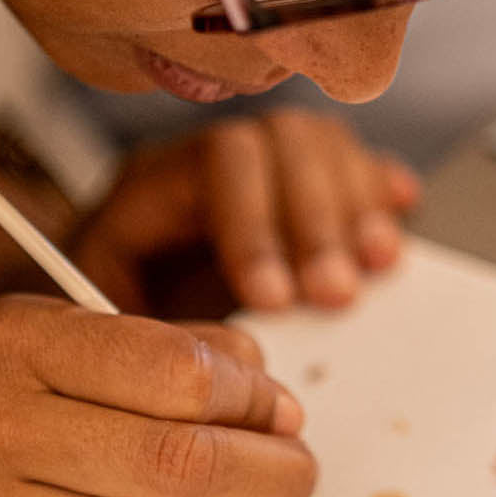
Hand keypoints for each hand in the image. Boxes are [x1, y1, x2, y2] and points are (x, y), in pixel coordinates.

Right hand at [0, 298, 313, 496]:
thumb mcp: (35, 332)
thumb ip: (152, 347)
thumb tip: (265, 385)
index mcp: (19, 347)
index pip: (176, 373)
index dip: (251, 395)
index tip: (274, 403)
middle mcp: (2, 429)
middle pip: (185, 460)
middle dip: (273, 469)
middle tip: (297, 465)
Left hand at [70, 109, 420, 312]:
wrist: (96, 332)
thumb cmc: (105, 333)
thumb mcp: (113, 335)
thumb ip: (166, 337)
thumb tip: (232, 354)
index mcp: (153, 183)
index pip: (217, 162)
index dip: (256, 225)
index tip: (274, 300)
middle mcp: (212, 161)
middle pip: (281, 142)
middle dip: (315, 220)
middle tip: (336, 294)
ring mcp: (262, 169)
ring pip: (321, 144)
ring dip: (355, 205)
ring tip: (375, 266)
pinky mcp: (300, 192)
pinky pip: (351, 163)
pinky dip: (379, 186)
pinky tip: (399, 209)